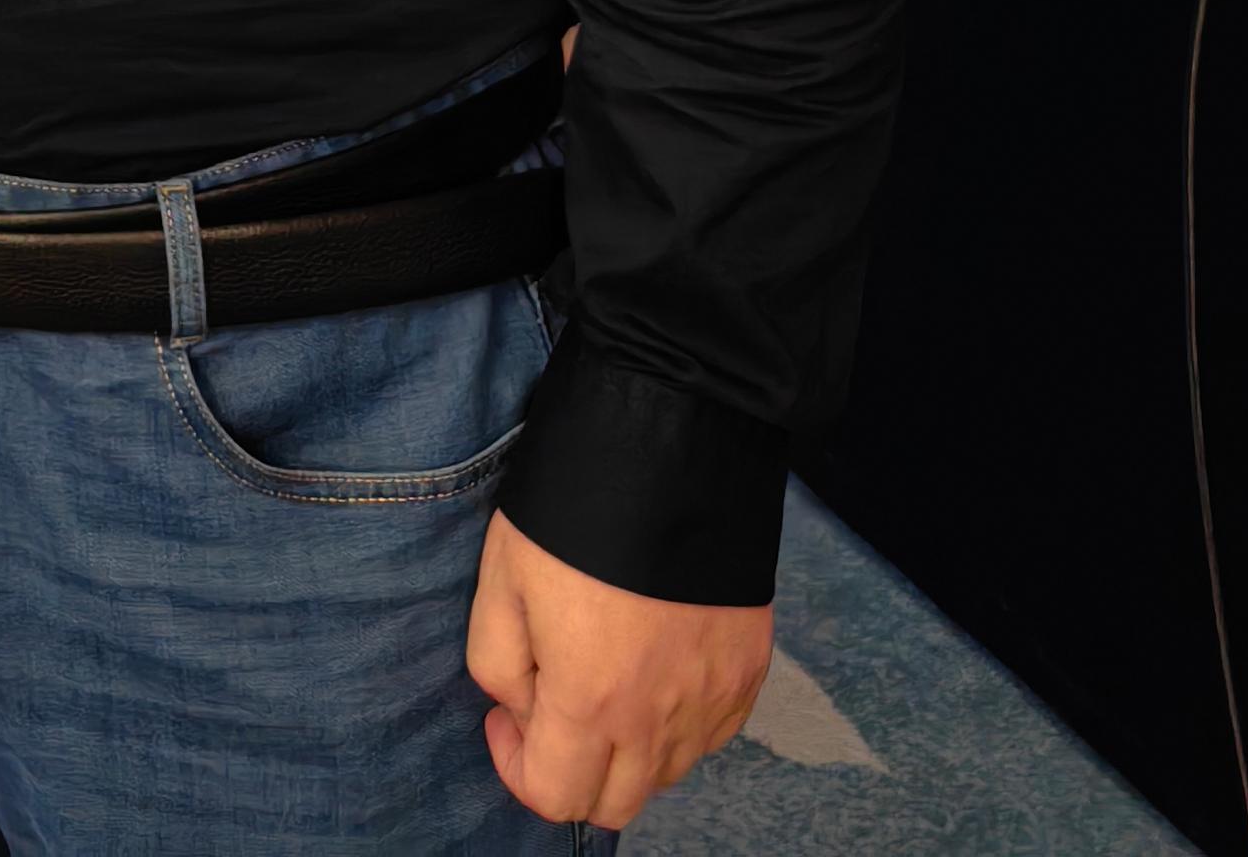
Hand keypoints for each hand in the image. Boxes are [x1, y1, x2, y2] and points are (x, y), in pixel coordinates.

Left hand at [466, 510, 769, 829]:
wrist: (672, 445)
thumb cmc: (573, 508)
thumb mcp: (500, 578)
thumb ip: (498, 665)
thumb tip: (524, 707)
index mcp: (592, 701)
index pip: (554, 797)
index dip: (515, 765)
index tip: (506, 713)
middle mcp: (660, 718)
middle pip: (615, 802)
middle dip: (572, 770)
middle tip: (552, 699)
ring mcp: (713, 698)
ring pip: (665, 773)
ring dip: (625, 748)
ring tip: (604, 674)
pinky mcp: (749, 670)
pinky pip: (710, 734)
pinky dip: (677, 724)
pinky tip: (653, 666)